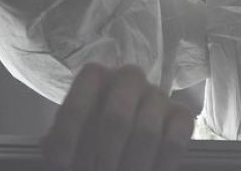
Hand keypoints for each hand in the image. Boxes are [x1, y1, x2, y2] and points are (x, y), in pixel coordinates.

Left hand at [42, 64, 193, 170]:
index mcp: (95, 78)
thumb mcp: (65, 141)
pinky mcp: (180, 114)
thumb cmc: (86, 141)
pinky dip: (161, 165)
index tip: (63, 165)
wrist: (114, 144)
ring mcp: (157, 95)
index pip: (81, 96)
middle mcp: (129, 79)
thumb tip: (64, 161)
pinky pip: (175, 140)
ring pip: (146, 132)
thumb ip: (60, 144)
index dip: (69, 135)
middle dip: (104, 157)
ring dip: (132, 165)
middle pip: (116, 117)